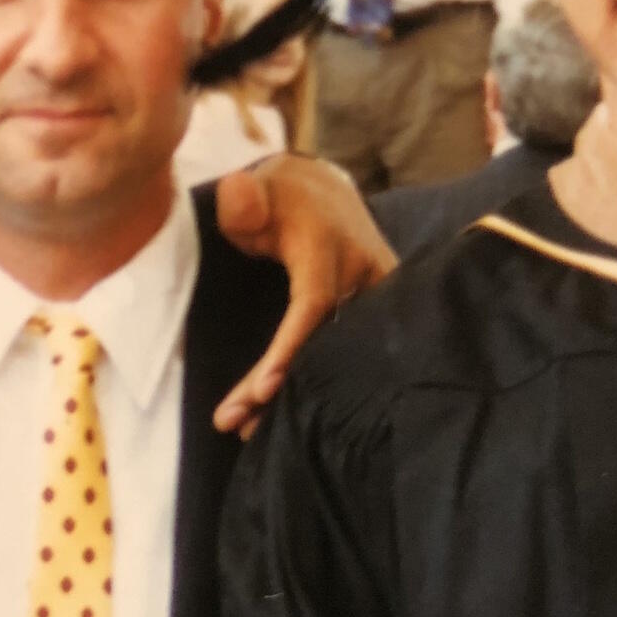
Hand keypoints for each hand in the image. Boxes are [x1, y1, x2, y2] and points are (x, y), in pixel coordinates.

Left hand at [211, 154, 395, 437]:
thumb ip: (241, 198)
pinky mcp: (379, 309)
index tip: (263, 390)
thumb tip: (238, 198)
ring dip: (302, 395)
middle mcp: (362, 272)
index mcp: (328, 247)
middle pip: (329, 344)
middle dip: (287, 388)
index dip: (291, 349)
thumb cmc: (278, 196)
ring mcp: (377, 293)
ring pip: (342, 355)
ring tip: (249, 428)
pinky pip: (349, 352)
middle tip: (238, 425)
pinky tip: (285, 414)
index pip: (313, 304)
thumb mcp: (252, 189)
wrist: (325, 191)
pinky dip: (320, 382)